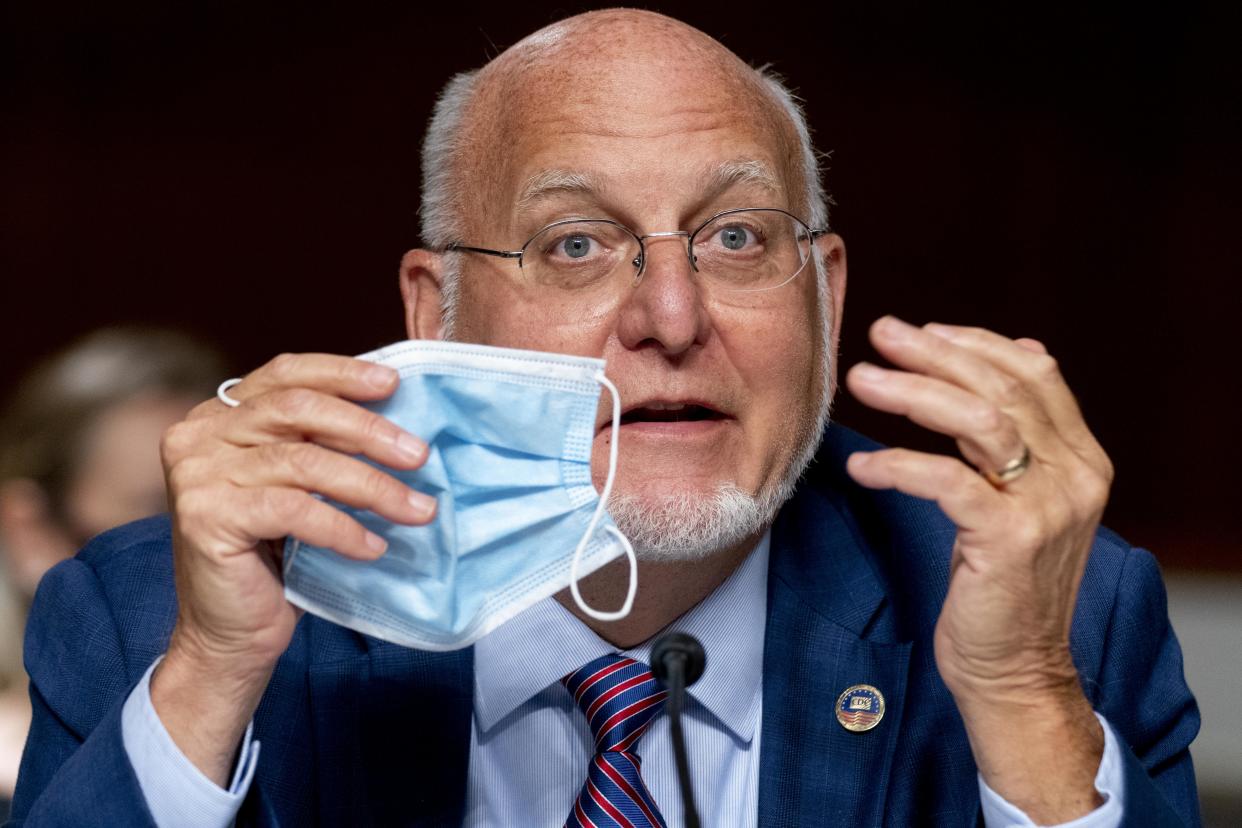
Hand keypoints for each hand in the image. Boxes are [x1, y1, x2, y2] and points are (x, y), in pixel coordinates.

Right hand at [152, 353, 434, 783]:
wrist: (230, 634)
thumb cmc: (275, 557)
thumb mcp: (298, 485)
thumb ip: (322, 445)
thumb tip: (399, 420)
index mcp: (218, 415)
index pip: (284, 375)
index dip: (341, 373)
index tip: (393, 384)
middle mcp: (199, 435)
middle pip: (298, 410)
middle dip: (367, 430)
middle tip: (419, 454)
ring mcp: (197, 474)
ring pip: (303, 463)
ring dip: (371, 486)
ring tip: (417, 509)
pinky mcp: (206, 517)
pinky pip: (294, 510)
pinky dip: (342, 528)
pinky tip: (374, 546)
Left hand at [844, 316, 1112, 820]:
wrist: (1014, 668)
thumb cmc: (1000, 584)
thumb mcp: (1015, 502)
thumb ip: (1014, 441)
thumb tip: (998, 360)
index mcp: (1080, 458)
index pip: (1035, 373)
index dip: (976, 343)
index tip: (921, 330)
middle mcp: (1076, 474)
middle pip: (1002, 387)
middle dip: (934, 353)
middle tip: (880, 333)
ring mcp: (1049, 506)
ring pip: (979, 421)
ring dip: (912, 393)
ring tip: (860, 379)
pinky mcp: (1011, 538)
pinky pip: (946, 480)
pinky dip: (898, 464)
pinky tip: (862, 467)